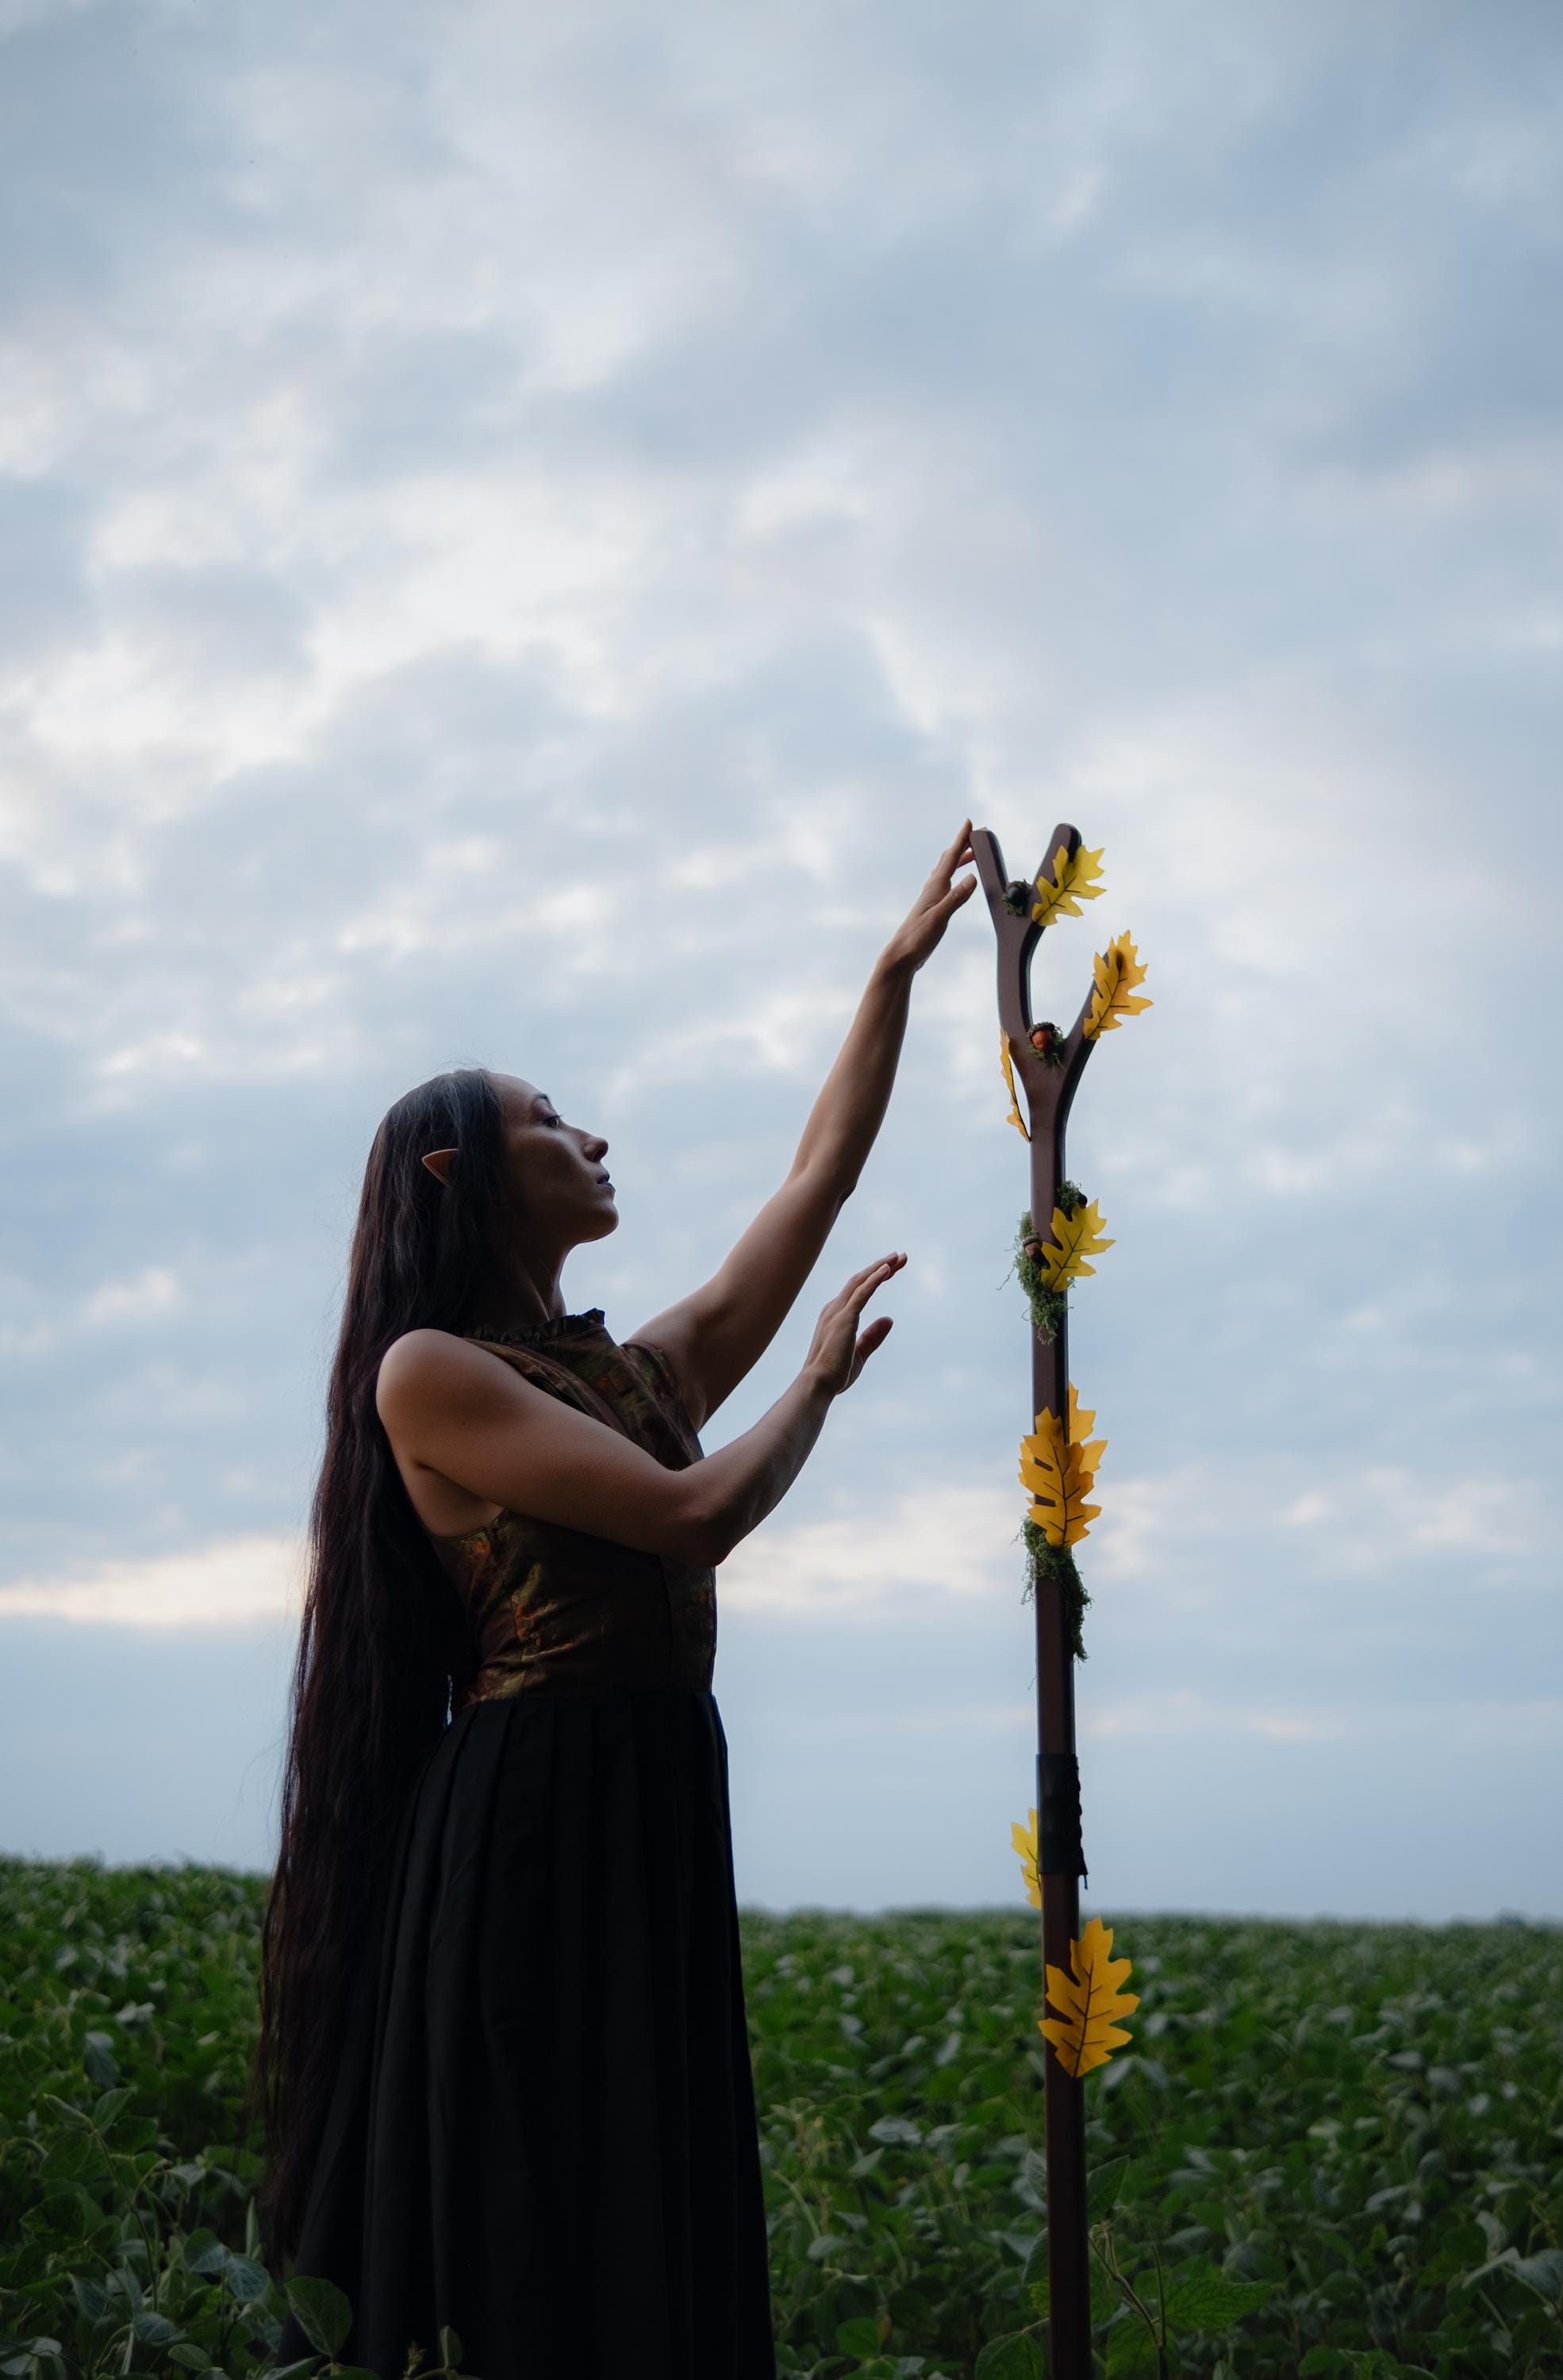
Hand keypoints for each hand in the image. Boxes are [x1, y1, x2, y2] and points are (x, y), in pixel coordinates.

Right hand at [803, 1250, 906, 1395]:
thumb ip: (874, 1336)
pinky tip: (888, 1270)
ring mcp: (837, 1312)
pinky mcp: (844, 1318)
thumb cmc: (835, 1373)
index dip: (876, 1277)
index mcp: (835, 1316)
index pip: (857, 1290)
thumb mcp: (860, 1353)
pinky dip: (875, 1279)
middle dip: (881, 1266)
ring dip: (881, 1267)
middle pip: (860, 1279)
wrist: (818, 1385)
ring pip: (861, 1281)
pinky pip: (862, 1293)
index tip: (893, 1269)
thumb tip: (889, 1319)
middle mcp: (833, 1309)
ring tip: (899, 1257)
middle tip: (901, 1256)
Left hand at [879, 819, 977, 975]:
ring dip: (958, 860)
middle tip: (975, 836)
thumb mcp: (940, 918)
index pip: (950, 858)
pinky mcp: (932, 908)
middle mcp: (932, 889)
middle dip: (961, 846)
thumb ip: (956, 898)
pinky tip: (955, 882)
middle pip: (948, 861)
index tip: (969, 823)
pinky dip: (953, 876)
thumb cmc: (917, 938)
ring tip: (970, 854)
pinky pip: (945, 884)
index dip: (960, 840)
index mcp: (935, 888)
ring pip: (945, 871)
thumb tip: (973, 877)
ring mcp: (931, 898)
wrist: (901, 956)